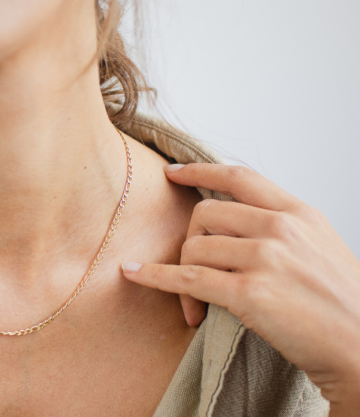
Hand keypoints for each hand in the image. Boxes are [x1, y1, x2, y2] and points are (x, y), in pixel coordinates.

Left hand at [122, 163, 359, 413]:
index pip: (238, 177)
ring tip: (194, 304)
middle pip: (206, 212)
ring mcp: (265, 258)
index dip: (199, 170)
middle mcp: (280, 228)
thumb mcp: (318, 245)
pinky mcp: (250, 293)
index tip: (172, 173)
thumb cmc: (341, 301)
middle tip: (192, 267)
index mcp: (297, 212)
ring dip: (183, 272)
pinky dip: (156, 276)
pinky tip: (135, 272)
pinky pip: (188, 278)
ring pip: (195, 246)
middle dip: (191, 239)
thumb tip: (234, 218)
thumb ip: (279, 225)